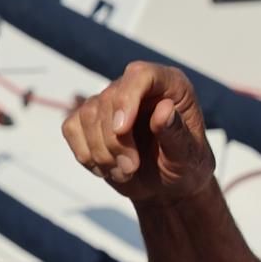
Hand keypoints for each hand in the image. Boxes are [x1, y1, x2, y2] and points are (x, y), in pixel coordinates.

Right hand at [62, 61, 215, 203]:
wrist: (166, 186)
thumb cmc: (184, 167)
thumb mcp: (189, 156)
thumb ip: (176, 133)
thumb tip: (164, 109)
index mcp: (170, 85)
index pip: (141, 75)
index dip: (127, 98)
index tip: (121, 130)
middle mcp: (137, 86)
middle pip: (108, 100)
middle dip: (114, 141)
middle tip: (130, 168)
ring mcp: (110, 102)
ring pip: (87, 115)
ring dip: (101, 152)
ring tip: (124, 173)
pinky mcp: (88, 120)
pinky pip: (71, 128)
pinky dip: (85, 154)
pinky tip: (105, 169)